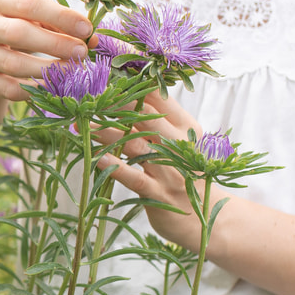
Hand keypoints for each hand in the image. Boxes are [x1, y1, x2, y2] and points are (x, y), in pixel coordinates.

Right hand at [0, 0, 92, 100]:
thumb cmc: (21, 26)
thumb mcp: (37, 18)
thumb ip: (62, 24)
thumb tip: (93, 39)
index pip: (30, 4)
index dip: (61, 17)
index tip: (86, 29)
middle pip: (18, 33)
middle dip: (55, 44)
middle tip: (81, 52)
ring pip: (13, 64)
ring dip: (48, 69)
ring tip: (73, 70)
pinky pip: (9, 89)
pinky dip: (34, 89)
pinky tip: (54, 86)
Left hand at [94, 90, 211, 250]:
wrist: (210, 218)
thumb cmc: (187, 173)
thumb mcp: (181, 143)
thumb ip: (159, 121)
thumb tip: (129, 94)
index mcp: (186, 128)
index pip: (161, 98)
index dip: (136, 85)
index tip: (111, 76)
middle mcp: (178, 145)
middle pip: (147, 117)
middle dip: (118, 104)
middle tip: (92, 93)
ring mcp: (169, 170)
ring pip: (135, 144)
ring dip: (107, 133)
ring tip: (84, 123)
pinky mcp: (158, 194)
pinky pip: (133, 177)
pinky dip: (114, 166)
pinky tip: (95, 158)